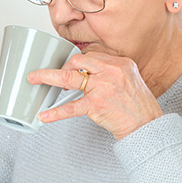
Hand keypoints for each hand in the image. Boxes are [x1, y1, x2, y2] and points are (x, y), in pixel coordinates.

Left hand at [29, 52, 163, 140]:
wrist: (147, 126)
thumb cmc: (138, 106)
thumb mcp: (129, 80)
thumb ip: (110, 73)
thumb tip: (86, 73)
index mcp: (120, 63)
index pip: (90, 56)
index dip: (76, 63)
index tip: (67, 68)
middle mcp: (111, 71)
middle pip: (77, 61)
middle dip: (61, 68)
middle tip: (49, 75)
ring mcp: (103, 87)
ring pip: (68, 78)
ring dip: (48, 77)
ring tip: (34, 79)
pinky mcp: (96, 105)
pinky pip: (71, 107)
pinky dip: (55, 112)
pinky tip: (45, 115)